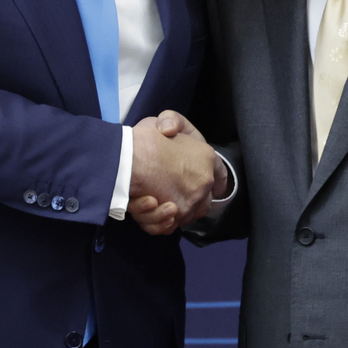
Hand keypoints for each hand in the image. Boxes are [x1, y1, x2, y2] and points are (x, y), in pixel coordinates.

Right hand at [128, 111, 219, 234]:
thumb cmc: (144, 139)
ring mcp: (190, 201)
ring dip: (169, 212)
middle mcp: (203, 183)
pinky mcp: (174, 216)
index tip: (215, 186)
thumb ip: (171, 122)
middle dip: (192, 200)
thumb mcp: (160, 121)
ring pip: (185, 214)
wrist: (127, 159)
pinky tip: (150, 209)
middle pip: (204, 199)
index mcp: (206, 158)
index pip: (220, 172)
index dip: (218, 179)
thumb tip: (170, 131)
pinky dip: (159, 222)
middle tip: (173, 196)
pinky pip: (170, 225)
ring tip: (152, 201)